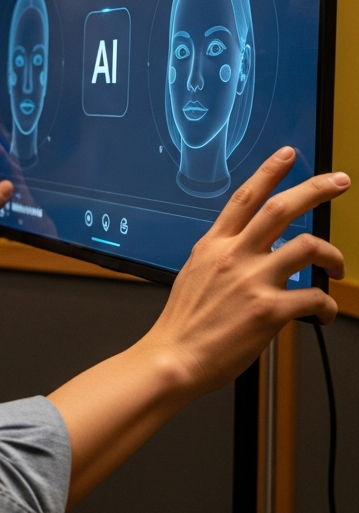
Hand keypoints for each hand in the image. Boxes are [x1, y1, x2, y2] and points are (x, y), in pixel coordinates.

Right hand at [145, 146, 347, 396]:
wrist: (173, 358)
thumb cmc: (182, 325)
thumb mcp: (193, 276)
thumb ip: (221, 259)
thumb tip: (249, 255)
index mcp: (213, 246)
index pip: (244, 198)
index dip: (269, 171)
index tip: (287, 155)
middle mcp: (234, 256)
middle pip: (281, 208)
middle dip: (316, 189)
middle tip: (339, 182)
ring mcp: (253, 280)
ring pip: (309, 246)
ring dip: (333, 255)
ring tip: (338, 266)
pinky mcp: (270, 310)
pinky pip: (314, 297)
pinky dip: (326, 305)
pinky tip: (321, 313)